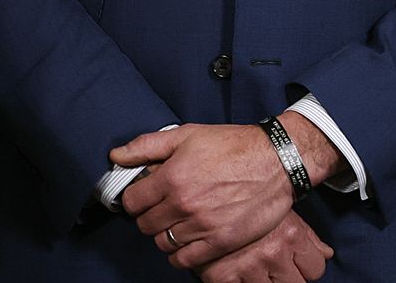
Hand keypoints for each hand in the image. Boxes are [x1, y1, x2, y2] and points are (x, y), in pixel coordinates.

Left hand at [112, 123, 293, 268]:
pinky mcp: (220, 242)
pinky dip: (182, 253)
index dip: (138, 198)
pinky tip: (191, 239)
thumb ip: (148, 145)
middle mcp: (183, 204)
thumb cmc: (235, 145)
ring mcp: (202, 225)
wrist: (279, 160)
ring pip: (163, 244)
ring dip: (168, 234)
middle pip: (145, 225)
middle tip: (167, 207)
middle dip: (152, 216)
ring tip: (181, 222)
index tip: (148, 196)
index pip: (131, 202)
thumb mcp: (189, 135)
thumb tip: (116, 156)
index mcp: (172, 177)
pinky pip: (184, 260)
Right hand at [194, 208, 332, 282]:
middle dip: (289, 277)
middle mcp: (273, 253)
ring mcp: (248, 267)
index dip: (307, 267)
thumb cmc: (249, 202)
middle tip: (276, 267)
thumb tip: (327, 255)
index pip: (316, 269)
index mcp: (292, 236)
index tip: (297, 264)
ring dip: (265, 282)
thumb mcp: (284, 214)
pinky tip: (240, 274)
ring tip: (257, 268)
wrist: (207, 195)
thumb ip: (308, 237)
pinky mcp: (223, 278)